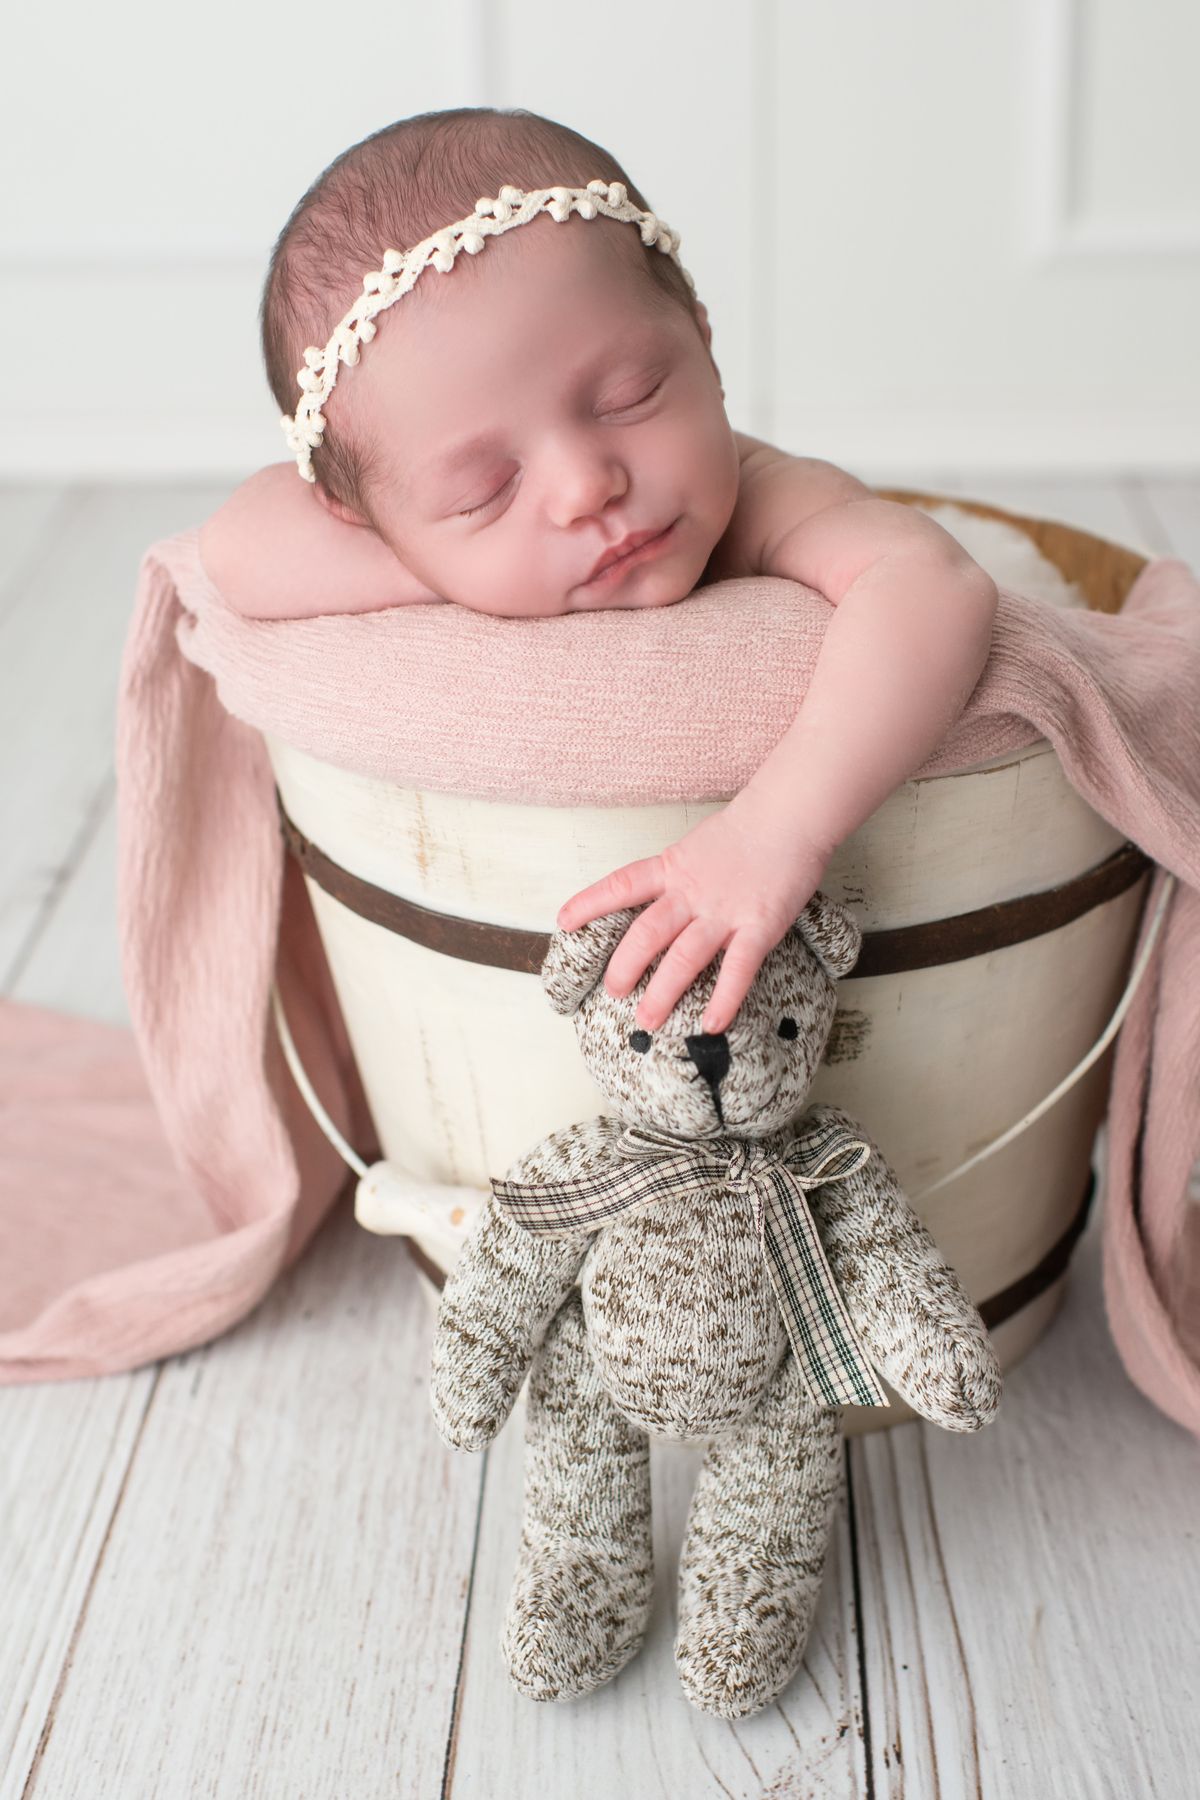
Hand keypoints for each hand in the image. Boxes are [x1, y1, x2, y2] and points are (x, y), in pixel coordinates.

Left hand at [556, 792, 831, 1032]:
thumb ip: (681, 875)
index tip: (564, 921)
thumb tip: (667, 898)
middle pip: (647, 933)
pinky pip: (738, 969)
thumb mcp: (699, 846)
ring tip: (648, 1020)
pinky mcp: (759, 926)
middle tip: (613, 993)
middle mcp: (692, 893)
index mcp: (674, 869)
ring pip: (684, 958)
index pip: (621, 885)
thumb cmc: (748, 830)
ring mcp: (724, 912)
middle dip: (625, 966)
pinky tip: (711, 1024)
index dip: (589, 903)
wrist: (790, 815)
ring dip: (663, 993)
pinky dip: (724, 999)